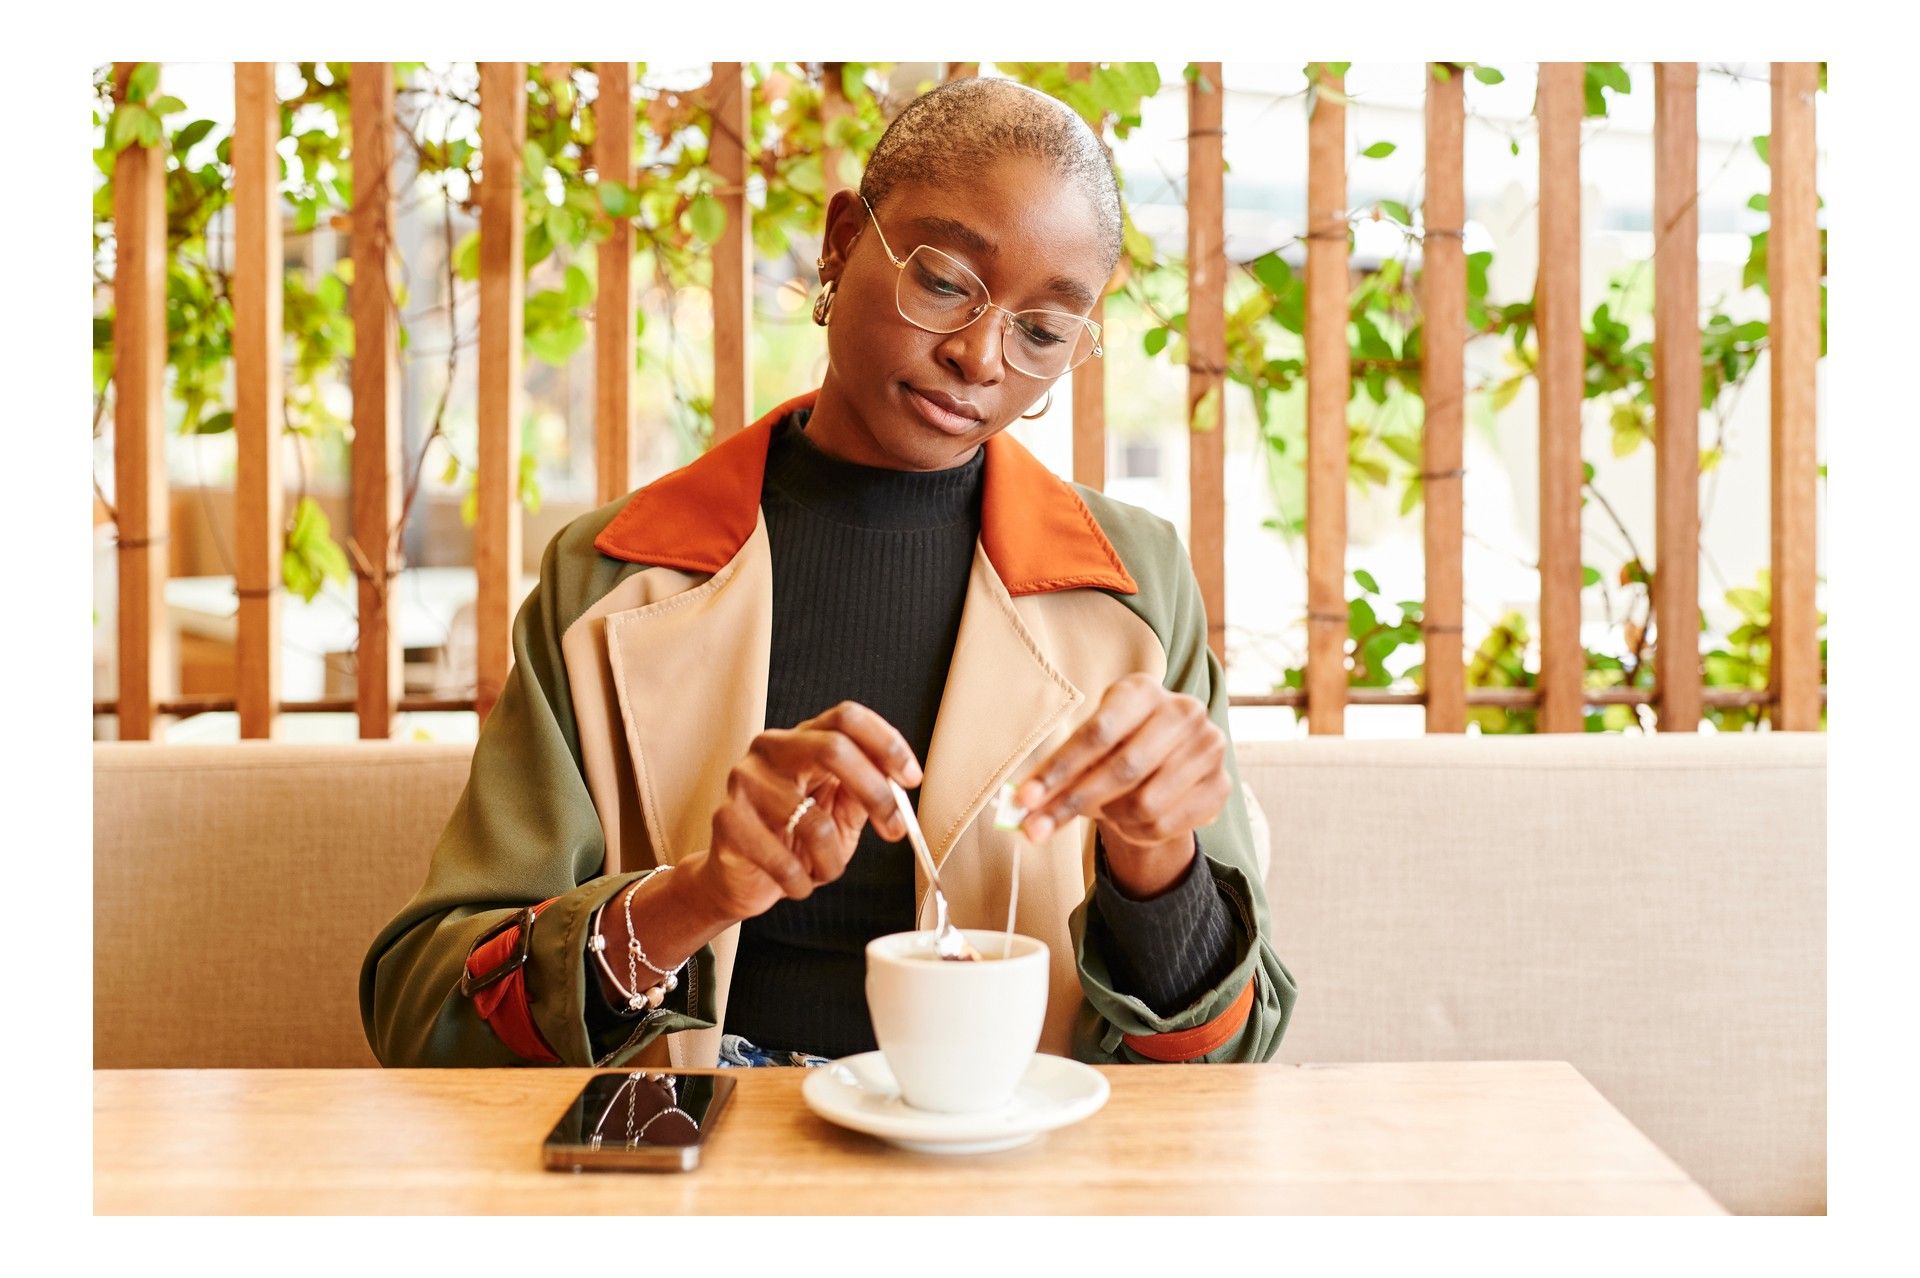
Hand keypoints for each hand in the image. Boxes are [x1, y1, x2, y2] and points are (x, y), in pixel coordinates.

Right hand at [685, 700, 921, 923]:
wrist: (741, 879)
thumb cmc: (795, 840)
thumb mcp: (839, 811)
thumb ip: (865, 791)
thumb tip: (899, 783)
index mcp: (802, 737)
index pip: (846, 718)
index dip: (886, 743)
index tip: (911, 778)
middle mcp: (770, 749)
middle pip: (833, 749)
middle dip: (875, 793)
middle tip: (895, 828)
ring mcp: (744, 781)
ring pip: (813, 820)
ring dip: (833, 859)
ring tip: (827, 870)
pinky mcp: (727, 820)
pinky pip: (783, 860)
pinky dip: (802, 881)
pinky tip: (799, 882)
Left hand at [1009, 673, 1229, 896]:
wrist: (1170, 760)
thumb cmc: (1118, 747)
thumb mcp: (1089, 747)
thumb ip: (1058, 772)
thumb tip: (1019, 806)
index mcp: (1143, 690)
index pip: (1098, 732)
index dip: (1059, 768)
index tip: (1025, 798)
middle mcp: (1183, 711)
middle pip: (1121, 769)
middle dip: (1072, 803)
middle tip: (1035, 829)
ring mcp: (1209, 748)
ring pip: (1144, 804)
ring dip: (1112, 818)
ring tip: (1103, 813)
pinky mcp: (1220, 786)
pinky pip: (1165, 825)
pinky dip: (1136, 832)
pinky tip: (1129, 820)